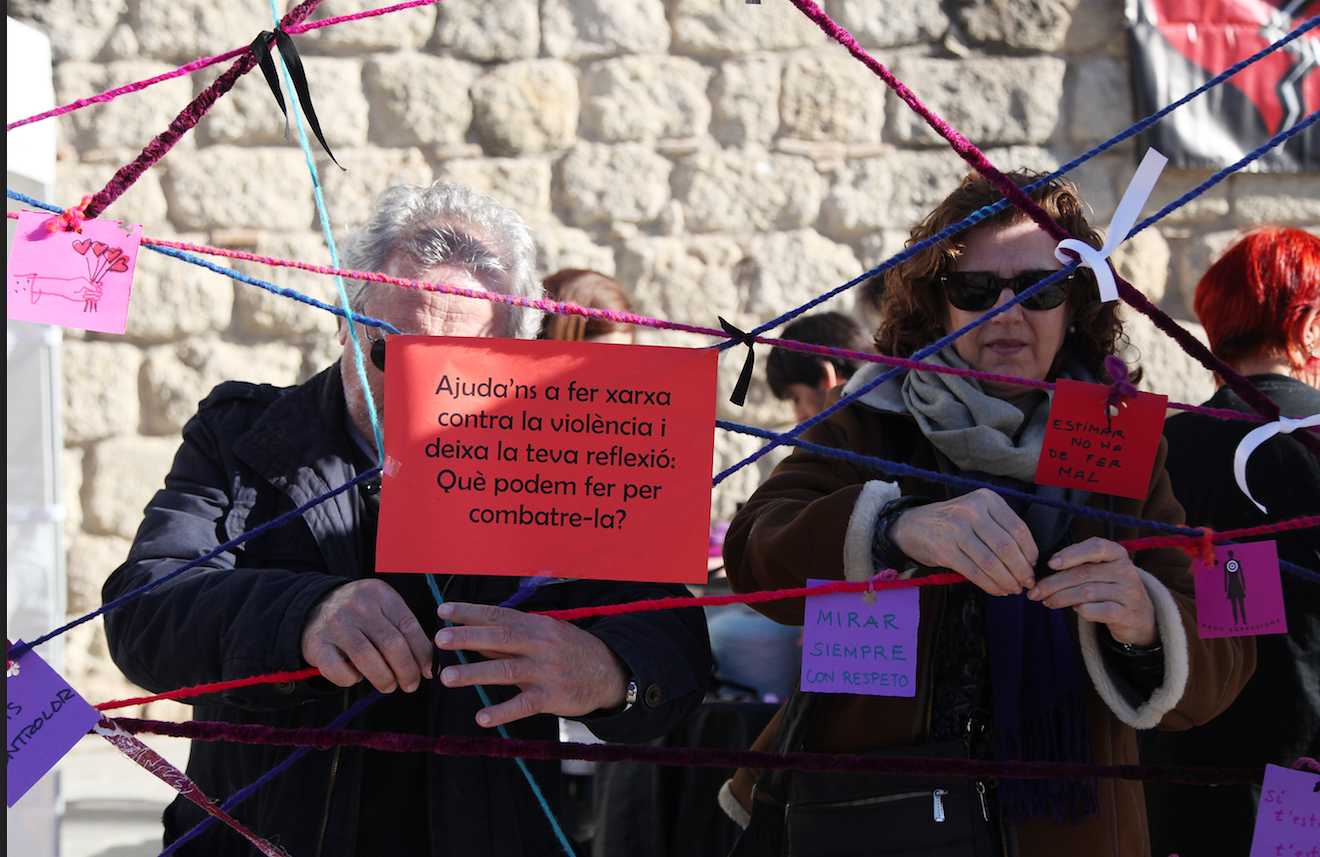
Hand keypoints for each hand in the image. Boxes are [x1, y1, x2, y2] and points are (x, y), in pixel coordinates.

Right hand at [300, 579, 433, 693]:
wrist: (313, 607)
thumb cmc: (358, 613)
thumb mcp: (382, 607)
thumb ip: (402, 628)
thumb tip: (427, 663)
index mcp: (380, 594)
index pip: (409, 626)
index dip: (423, 653)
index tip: (428, 671)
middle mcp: (358, 606)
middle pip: (392, 644)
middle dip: (407, 670)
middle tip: (410, 684)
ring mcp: (336, 624)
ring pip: (367, 658)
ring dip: (383, 678)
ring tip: (389, 685)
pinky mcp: (317, 643)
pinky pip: (337, 670)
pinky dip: (350, 680)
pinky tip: (356, 677)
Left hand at [435, 601, 627, 728]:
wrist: (609, 672)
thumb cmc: (569, 650)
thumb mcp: (544, 635)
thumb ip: (510, 639)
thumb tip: (473, 638)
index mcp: (535, 625)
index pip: (498, 615)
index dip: (470, 613)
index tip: (443, 611)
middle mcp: (539, 644)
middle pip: (499, 638)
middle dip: (467, 637)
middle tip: (439, 639)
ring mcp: (545, 671)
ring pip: (506, 670)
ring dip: (474, 673)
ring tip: (447, 677)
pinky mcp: (551, 697)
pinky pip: (524, 705)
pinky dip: (503, 712)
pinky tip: (481, 718)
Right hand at [889, 488, 1038, 595]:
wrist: (912, 525)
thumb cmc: (952, 522)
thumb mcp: (977, 512)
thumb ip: (1001, 527)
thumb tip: (1029, 560)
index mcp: (986, 498)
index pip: (1018, 528)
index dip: (1030, 552)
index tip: (1033, 566)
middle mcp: (971, 510)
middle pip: (1006, 546)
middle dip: (1021, 570)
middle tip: (1027, 583)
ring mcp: (955, 529)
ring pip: (991, 562)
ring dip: (1007, 580)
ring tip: (1013, 589)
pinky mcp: (944, 549)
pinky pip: (974, 572)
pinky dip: (990, 585)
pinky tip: (997, 590)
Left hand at [1028, 537, 1157, 646]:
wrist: (1140, 618)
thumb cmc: (1111, 590)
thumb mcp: (1101, 572)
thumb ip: (1079, 567)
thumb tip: (1044, 573)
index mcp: (1118, 554)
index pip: (1095, 547)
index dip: (1071, 554)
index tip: (1051, 563)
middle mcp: (1126, 571)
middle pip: (1083, 573)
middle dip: (1054, 583)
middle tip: (1036, 592)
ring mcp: (1129, 593)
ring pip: (1086, 592)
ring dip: (1061, 598)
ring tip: (1047, 601)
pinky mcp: (1128, 614)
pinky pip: (1100, 611)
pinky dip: (1083, 610)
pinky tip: (1075, 610)